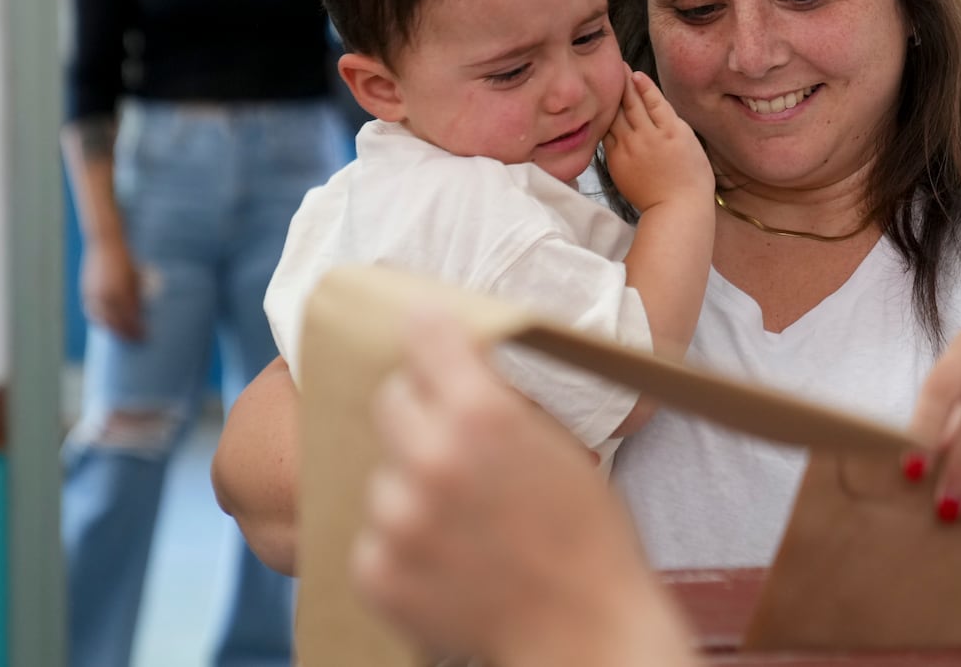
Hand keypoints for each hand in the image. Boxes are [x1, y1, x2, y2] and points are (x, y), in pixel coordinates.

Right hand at [79, 234, 143, 340]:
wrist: (105, 244)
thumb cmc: (126, 260)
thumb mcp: (136, 279)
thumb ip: (136, 298)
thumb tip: (139, 316)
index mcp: (121, 292)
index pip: (130, 319)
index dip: (138, 330)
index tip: (145, 336)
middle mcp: (106, 296)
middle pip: (116, 323)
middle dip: (126, 334)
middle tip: (136, 340)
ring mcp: (93, 294)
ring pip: (102, 320)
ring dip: (112, 330)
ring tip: (122, 335)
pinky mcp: (85, 291)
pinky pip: (92, 312)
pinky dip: (99, 320)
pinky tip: (106, 324)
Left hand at [352, 303, 694, 665]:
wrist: (585, 628)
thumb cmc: (588, 534)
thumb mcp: (557, 443)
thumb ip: (497, 400)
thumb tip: (454, 360)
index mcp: (483, 414)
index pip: (423, 334)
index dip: (430, 333)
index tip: (427, 332)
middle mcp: (431, 458)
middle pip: (390, 400)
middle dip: (421, 412)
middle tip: (454, 439)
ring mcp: (399, 519)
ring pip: (382, 473)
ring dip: (411, 485)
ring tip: (461, 517)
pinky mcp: (378, 572)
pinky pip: (373, 534)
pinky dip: (401, 543)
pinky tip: (447, 556)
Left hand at [602, 69, 713, 213]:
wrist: (676, 208)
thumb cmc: (691, 177)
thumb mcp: (690, 142)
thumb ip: (671, 122)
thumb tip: (654, 106)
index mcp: (670, 130)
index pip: (653, 100)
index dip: (643, 85)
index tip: (635, 74)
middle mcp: (648, 136)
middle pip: (631, 104)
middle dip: (624, 84)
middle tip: (617, 68)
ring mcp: (630, 149)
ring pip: (616, 117)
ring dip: (613, 101)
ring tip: (609, 87)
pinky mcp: (616, 162)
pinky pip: (608, 136)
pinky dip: (607, 123)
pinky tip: (606, 114)